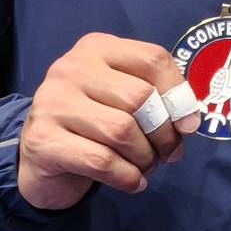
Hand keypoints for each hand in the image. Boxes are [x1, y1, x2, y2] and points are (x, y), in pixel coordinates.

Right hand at [16, 34, 197, 210]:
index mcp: (97, 48)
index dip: (179, 94)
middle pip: (140, 97)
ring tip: (147, 166)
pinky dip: (128, 177)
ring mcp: (52, 103)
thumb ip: (158, 99)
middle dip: (164, 133)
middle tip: (169, 153)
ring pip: (121, 131)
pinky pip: (102, 161)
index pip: (153, 59)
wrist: (41, 157)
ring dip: (145, 157)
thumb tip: (189, 122)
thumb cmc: (94, 122)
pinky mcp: (42, 140)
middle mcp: (70, 68)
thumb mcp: (124, 99)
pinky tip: (134, 182)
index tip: (188, 125)